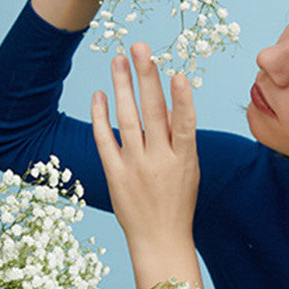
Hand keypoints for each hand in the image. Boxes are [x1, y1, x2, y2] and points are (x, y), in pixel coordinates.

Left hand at [90, 43, 198, 252]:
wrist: (160, 240)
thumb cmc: (177, 202)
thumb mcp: (189, 171)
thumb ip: (180, 139)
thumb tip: (169, 104)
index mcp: (184, 160)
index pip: (185, 125)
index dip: (182, 100)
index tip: (178, 74)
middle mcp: (160, 162)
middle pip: (153, 113)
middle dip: (147, 78)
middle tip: (141, 48)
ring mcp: (135, 168)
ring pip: (127, 121)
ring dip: (123, 87)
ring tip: (119, 59)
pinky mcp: (115, 175)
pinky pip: (105, 141)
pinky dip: (100, 117)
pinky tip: (99, 95)